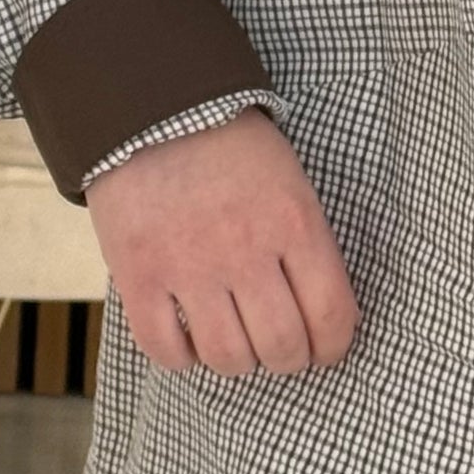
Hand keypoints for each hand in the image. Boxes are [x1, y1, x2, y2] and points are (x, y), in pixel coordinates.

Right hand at [84, 104, 360, 376]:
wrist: (153, 109)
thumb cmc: (231, 145)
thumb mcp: (290, 180)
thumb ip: (306, 242)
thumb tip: (327, 313)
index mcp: (294, 222)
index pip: (332, 314)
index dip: (334, 347)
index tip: (326, 351)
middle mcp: (246, 250)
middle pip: (282, 346)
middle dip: (288, 360)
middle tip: (282, 352)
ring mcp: (190, 266)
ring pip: (228, 357)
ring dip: (239, 363)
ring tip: (237, 346)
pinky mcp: (139, 275)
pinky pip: (165, 349)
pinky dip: (182, 358)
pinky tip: (189, 341)